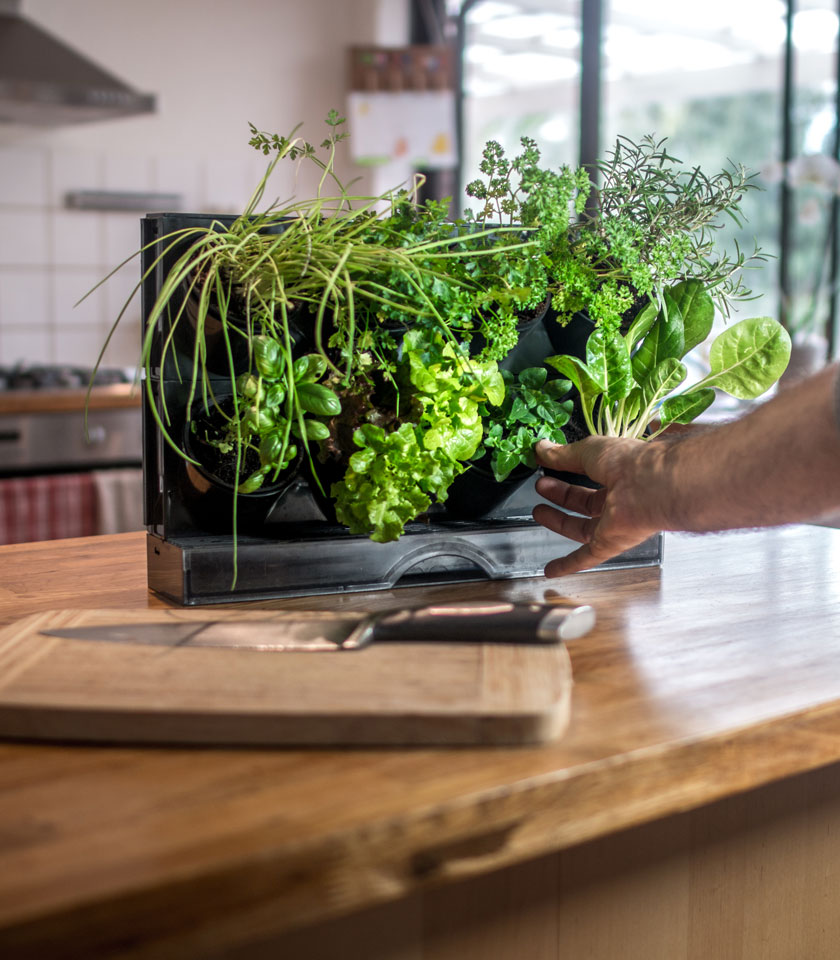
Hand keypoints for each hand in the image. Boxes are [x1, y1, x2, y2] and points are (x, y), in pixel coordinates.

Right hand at [532, 437, 663, 576]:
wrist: (650, 486)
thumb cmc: (628, 463)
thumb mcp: (588, 451)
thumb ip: (563, 454)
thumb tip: (541, 450)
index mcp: (618, 474)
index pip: (589, 474)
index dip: (567, 471)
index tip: (548, 467)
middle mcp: (619, 500)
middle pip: (585, 502)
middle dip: (562, 495)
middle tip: (541, 486)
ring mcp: (615, 524)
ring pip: (582, 528)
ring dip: (560, 522)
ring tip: (538, 511)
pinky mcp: (610, 544)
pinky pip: (586, 557)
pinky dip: (568, 564)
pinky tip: (553, 569)